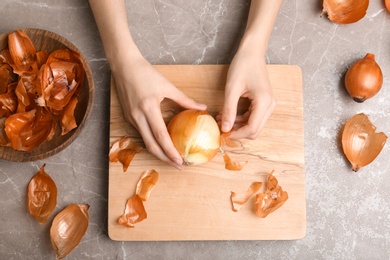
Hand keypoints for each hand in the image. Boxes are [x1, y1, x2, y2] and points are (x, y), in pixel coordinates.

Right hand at [112, 54, 205, 168]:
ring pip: (145, 142)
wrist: (124, 66)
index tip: (180, 161)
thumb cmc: (146, 73)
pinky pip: (141, 134)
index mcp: (148, 108)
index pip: (161, 136)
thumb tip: (202, 108)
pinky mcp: (129, 117)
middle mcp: (137, 117)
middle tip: (178, 166)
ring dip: (158, 153)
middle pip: (151, 145)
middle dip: (165, 158)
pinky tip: (161, 145)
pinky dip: (152, 143)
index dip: (170, 151)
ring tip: (171, 159)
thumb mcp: (167, 86)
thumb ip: (184, 100)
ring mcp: (131, 118)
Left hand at [218, 49, 275, 139]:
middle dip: (237, 131)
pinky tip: (229, 114)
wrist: (252, 52)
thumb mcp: (232, 89)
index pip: (252, 129)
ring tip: (221, 118)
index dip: (237, 134)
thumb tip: (225, 129)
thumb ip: (229, 110)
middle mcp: (270, 106)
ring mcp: (268, 104)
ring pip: (254, 125)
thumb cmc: (242, 65)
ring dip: (238, 125)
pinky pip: (253, 117)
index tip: (223, 133)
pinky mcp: (264, 102)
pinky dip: (241, 119)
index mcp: (264, 102)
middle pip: (255, 130)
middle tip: (221, 126)